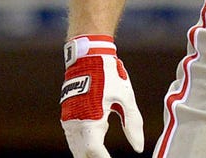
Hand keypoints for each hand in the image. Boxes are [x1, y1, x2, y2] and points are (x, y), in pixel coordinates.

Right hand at [60, 35, 143, 157]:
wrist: (87, 56)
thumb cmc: (109, 76)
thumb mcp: (126, 98)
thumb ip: (132, 124)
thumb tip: (138, 148)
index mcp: (90, 119)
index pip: (94, 152)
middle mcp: (76, 122)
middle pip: (83, 154)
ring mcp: (69, 119)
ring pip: (76, 148)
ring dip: (87, 156)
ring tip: (102, 157)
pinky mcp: (67, 115)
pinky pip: (72, 139)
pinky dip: (81, 147)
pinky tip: (92, 151)